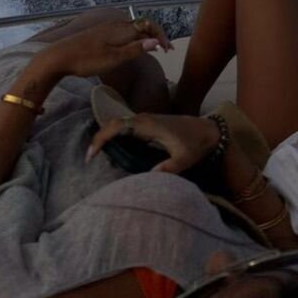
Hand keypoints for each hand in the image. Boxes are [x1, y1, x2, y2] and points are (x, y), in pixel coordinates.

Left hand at [40, 18, 171, 78]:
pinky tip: (131, 48)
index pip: (149, 25)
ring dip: (145, 36)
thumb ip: (135, 50)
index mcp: (122, 30)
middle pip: (142, 25)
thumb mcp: (113, 59)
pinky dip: (134, 37)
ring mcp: (107, 28)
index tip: (168, 50)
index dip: (161, 35)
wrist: (59, 56)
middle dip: (156, 35)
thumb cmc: (87, 60)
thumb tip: (156, 42)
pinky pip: (123, 31)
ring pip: (132, 28)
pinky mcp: (100, 33)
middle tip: (165, 51)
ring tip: (152, 49)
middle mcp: (116, 25)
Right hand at [87, 113, 219, 173]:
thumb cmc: (196, 144)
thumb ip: (168, 168)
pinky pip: (127, 128)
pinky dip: (116, 137)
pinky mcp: (149, 124)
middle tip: (89, 158)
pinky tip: (113, 151)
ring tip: (96, 156)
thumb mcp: (184, 158)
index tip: (91, 155)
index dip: (101, 138)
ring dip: (106, 137)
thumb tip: (149, 178)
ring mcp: (146, 120)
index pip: (117, 126)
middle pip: (114, 123)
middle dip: (99, 138)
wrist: (209, 131)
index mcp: (148, 124)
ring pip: (119, 125)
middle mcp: (144, 119)